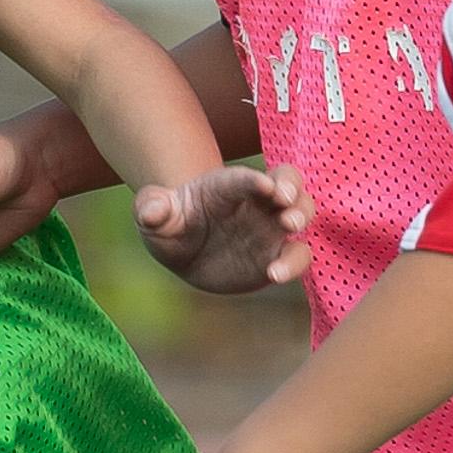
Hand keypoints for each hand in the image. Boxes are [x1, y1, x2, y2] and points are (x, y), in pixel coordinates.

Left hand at [131, 157, 309, 294]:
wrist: (183, 251)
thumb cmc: (171, 224)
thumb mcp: (154, 215)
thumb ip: (152, 208)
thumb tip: (151, 211)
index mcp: (227, 186)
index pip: (244, 178)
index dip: (255, 179)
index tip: (265, 186)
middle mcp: (256, 202)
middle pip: (288, 183)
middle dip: (292, 188)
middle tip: (285, 202)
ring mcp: (269, 228)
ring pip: (300, 213)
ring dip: (301, 216)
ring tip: (289, 227)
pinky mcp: (275, 255)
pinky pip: (296, 256)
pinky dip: (293, 264)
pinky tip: (275, 274)